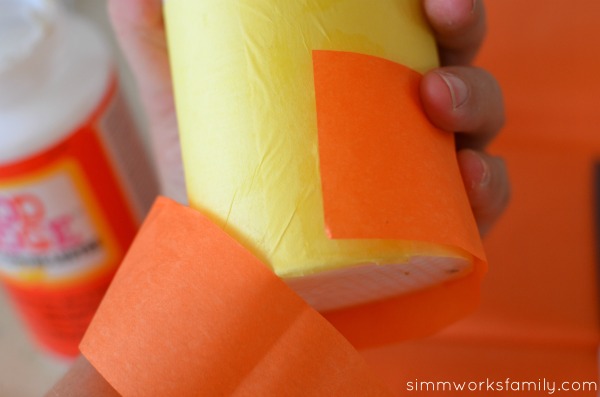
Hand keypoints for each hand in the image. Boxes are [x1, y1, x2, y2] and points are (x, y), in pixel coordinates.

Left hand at [108, 0, 508, 235]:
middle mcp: (399, 117)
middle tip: (440, 21)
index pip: (411, 21)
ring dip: (477, 100)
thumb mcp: (183, 96)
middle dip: (465, 29)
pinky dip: (489, 188)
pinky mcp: (427, 230)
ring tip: (438, 103)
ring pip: (478, 125)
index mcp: (359, 73)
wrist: (223, 263)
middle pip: (455, 59)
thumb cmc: (215, 173)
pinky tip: (468, 178)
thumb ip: (158, 31)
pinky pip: (478, 205)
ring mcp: (419, 173)